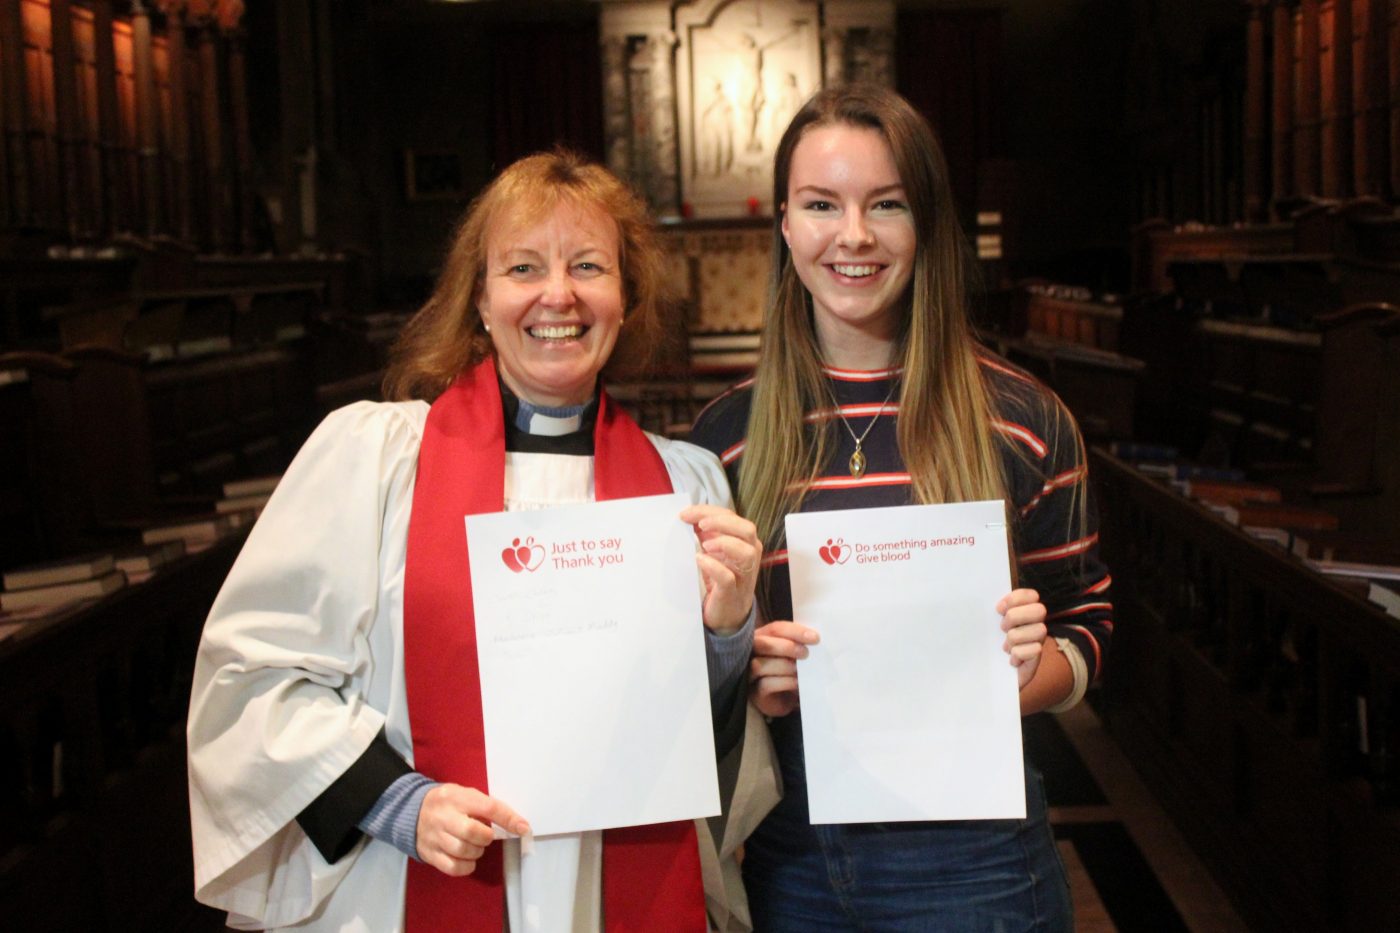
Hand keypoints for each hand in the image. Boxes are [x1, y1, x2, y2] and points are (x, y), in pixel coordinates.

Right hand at [415, 783, 528, 876]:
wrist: (411, 810)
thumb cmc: (448, 802)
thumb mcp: (465, 794)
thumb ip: (486, 806)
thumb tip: (516, 824)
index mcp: (456, 797)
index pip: (488, 807)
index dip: (508, 819)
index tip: (523, 828)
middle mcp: (443, 816)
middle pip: (473, 832)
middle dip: (486, 837)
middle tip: (486, 836)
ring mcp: (434, 836)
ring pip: (463, 851)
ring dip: (477, 852)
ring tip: (475, 845)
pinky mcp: (429, 853)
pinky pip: (453, 867)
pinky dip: (466, 866)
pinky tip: (468, 859)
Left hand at [680, 504, 760, 633]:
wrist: (727, 614)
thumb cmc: (720, 578)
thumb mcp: (713, 552)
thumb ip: (706, 534)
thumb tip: (687, 516)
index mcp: (744, 541)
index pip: (732, 517)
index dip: (709, 511)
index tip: (686, 513)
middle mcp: (749, 555)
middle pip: (747, 529)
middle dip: (722, 522)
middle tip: (700, 525)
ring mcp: (743, 575)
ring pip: (747, 552)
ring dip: (725, 543)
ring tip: (705, 544)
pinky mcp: (732, 593)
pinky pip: (728, 578)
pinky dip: (714, 566)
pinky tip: (700, 560)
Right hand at [750, 620, 817, 716]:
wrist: (785, 699)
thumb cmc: (790, 671)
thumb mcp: (795, 655)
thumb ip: (800, 644)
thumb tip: (815, 639)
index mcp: (763, 637)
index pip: (775, 629)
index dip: (795, 631)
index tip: (814, 638)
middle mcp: (751, 652)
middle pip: (763, 644)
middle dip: (786, 646)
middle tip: (805, 653)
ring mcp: (750, 673)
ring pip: (760, 665)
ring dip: (784, 666)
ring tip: (799, 670)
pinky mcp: (755, 693)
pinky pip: (766, 684)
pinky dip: (785, 682)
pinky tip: (797, 682)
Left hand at [998, 589, 1048, 690]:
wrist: (990, 676)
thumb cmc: (988, 646)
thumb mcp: (987, 625)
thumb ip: (993, 611)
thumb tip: (990, 601)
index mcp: (1023, 611)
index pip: (1031, 595)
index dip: (1015, 599)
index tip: (998, 609)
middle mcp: (1035, 624)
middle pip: (1039, 610)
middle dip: (1017, 617)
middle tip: (1002, 628)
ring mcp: (1038, 642)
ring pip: (1038, 630)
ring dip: (1016, 638)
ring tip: (1005, 647)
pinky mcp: (1036, 659)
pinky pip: (1034, 650)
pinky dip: (1018, 655)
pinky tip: (1011, 660)